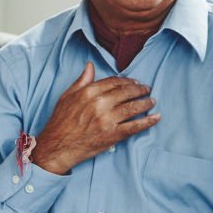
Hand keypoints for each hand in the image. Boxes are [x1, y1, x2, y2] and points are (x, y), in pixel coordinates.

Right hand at [31, 62, 159, 174]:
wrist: (57, 146)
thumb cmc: (60, 122)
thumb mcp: (67, 96)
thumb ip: (82, 81)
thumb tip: (90, 66)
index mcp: (89, 92)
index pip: (114, 82)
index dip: (127, 81)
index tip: (134, 82)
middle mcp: (100, 104)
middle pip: (126, 93)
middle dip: (140, 90)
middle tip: (147, 89)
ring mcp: (107, 120)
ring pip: (133, 108)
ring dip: (145, 103)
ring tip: (152, 101)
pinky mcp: (112, 135)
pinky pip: (134, 127)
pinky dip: (147, 122)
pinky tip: (156, 118)